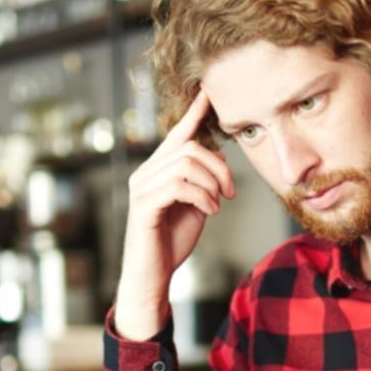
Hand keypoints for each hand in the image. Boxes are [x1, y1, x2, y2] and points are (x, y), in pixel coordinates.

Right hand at [114, 89, 235, 340]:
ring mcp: (141, 188)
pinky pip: (179, 186)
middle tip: (230, 192)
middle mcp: (144, 173)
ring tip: (217, 205)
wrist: (153, 277)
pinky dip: (202, 197)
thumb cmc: (172, 242)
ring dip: (212, 185)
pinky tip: (209, 212)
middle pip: (190, 148)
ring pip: (186, 164)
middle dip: (220, 168)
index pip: (178, 135)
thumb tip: (219, 158)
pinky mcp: (143, 206)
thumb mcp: (195, 204)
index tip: (209, 92)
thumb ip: (202, 180)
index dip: (194, 113)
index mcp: (156, 170)